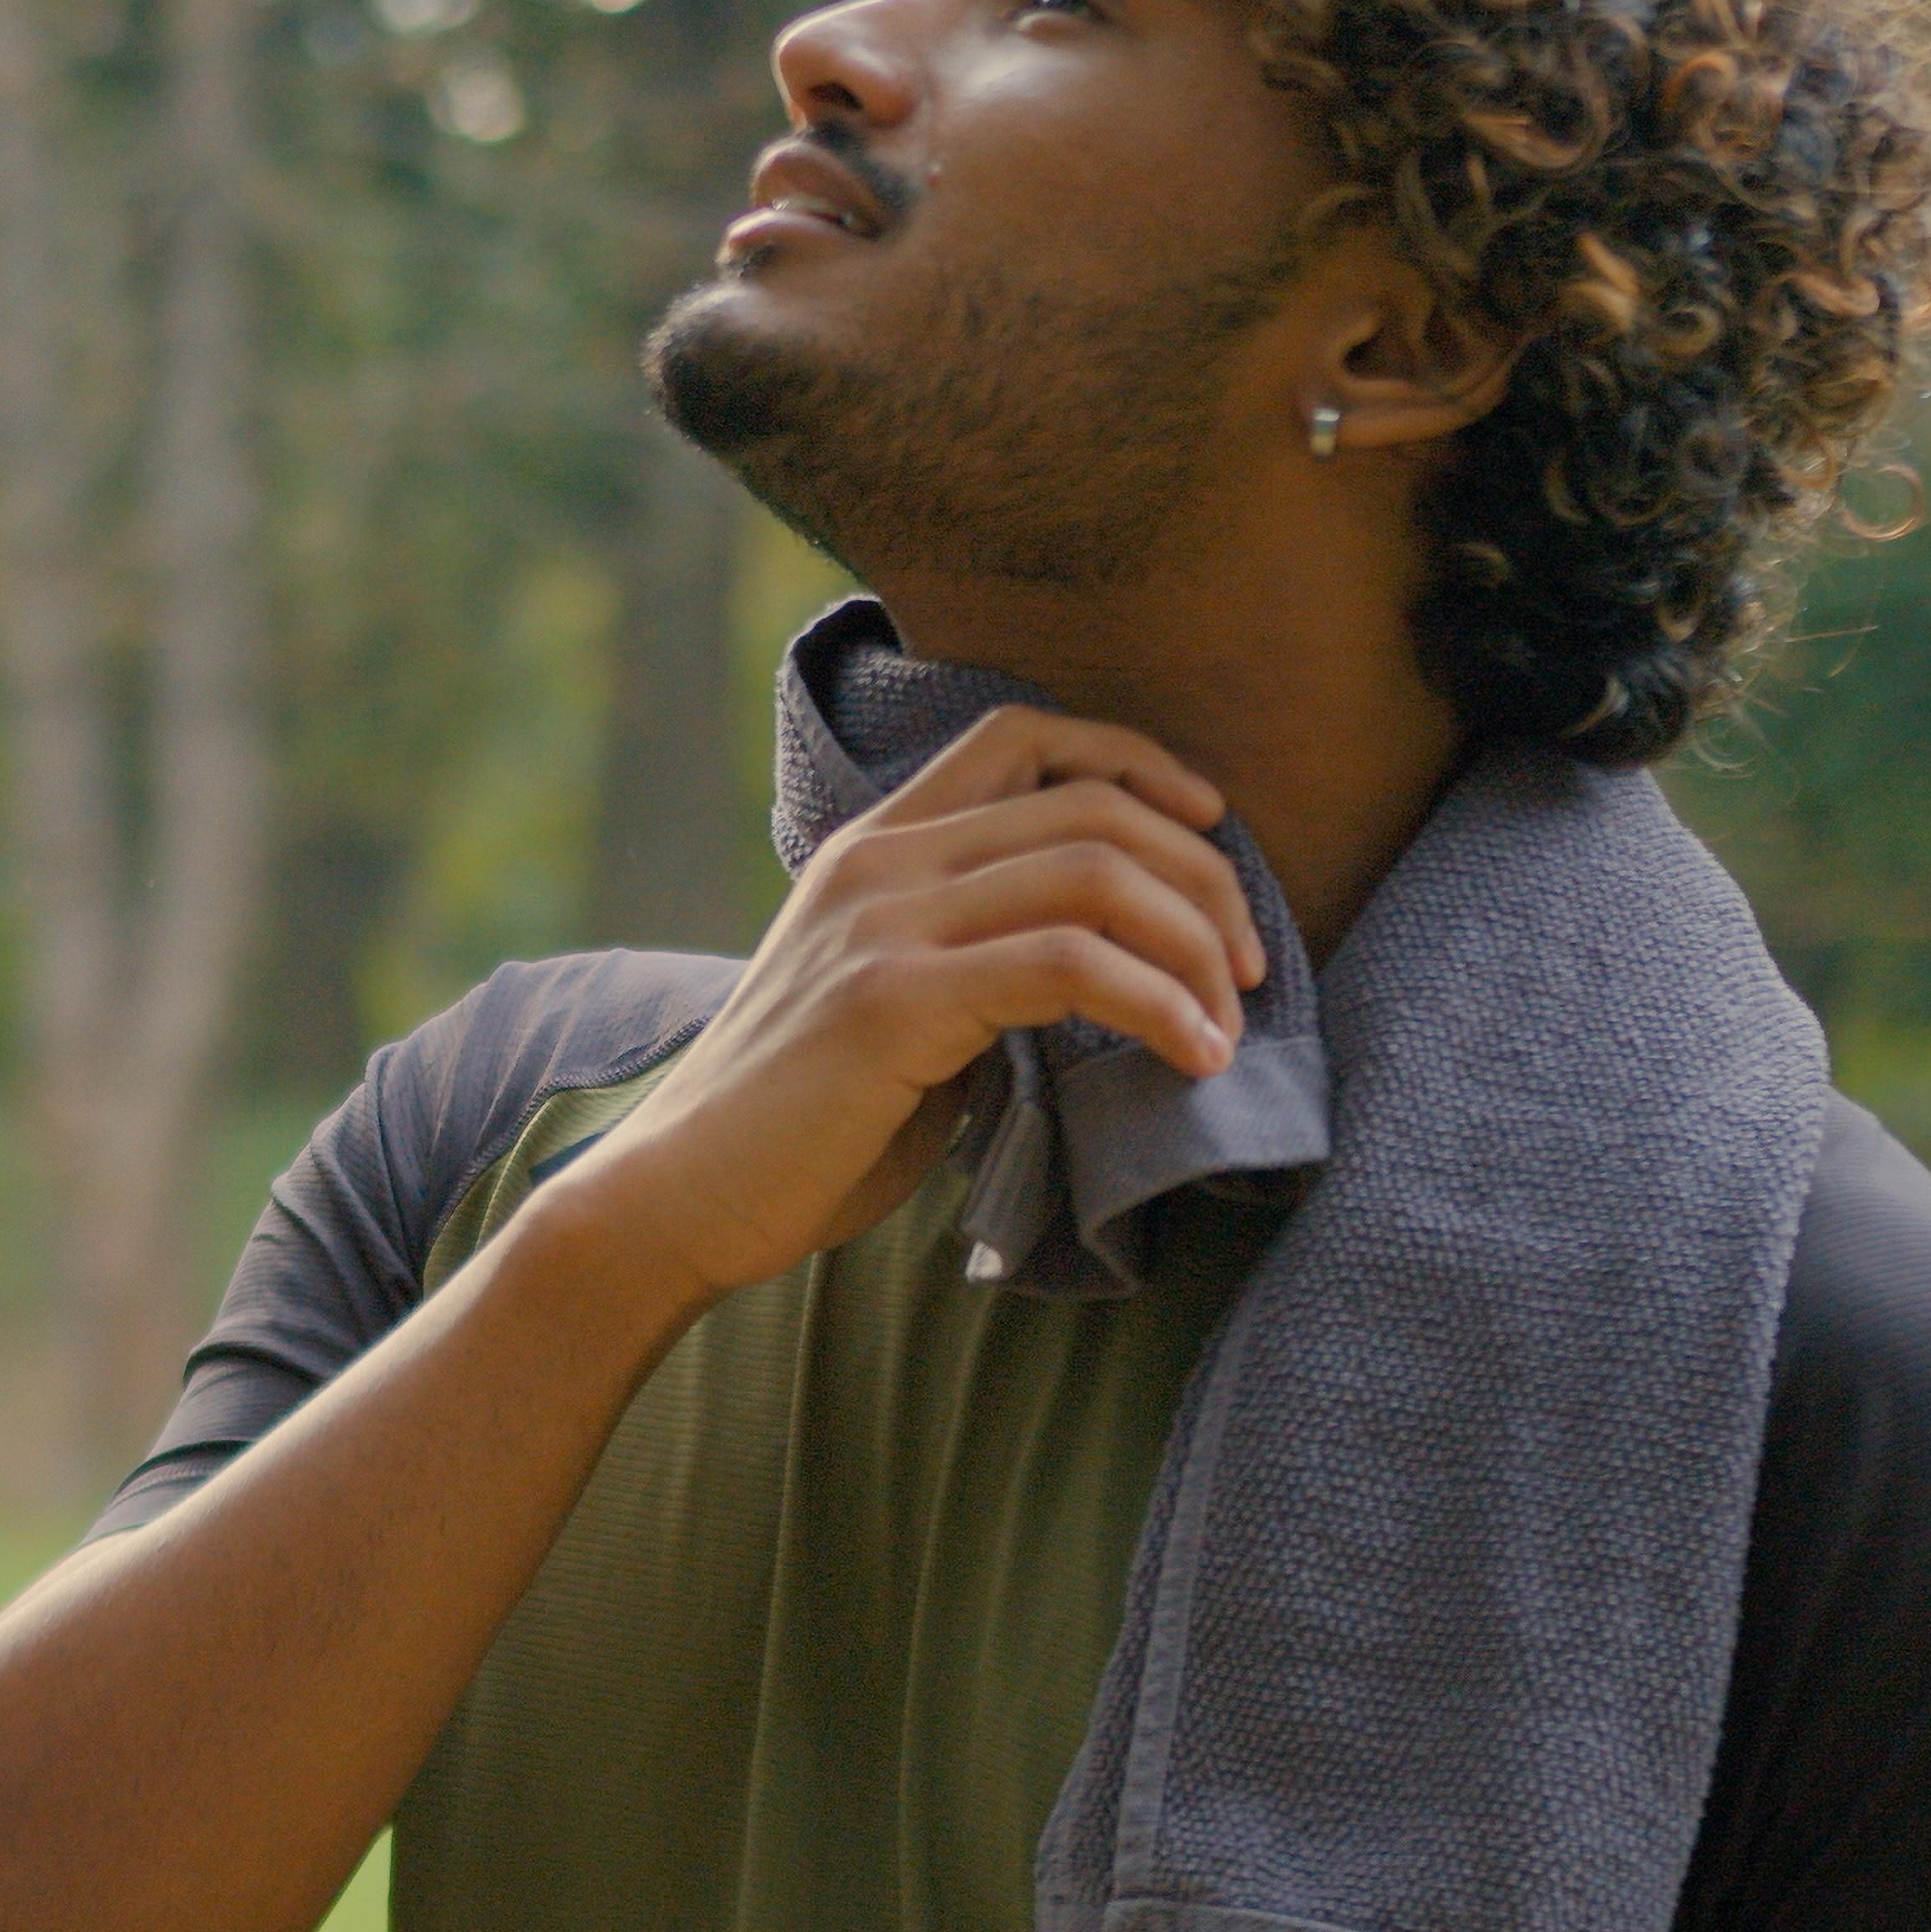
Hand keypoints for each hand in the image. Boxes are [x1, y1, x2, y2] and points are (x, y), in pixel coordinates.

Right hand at [524, 706, 1256, 1311]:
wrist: (679, 1195)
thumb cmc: (798, 1128)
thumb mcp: (893, 1009)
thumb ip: (975, 963)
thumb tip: (1101, 971)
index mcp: (874, 848)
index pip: (1021, 736)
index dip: (1134, 759)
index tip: (1209, 829)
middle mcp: (879, 861)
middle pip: (1090, 806)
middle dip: (1205, 880)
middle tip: (1251, 967)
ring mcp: (883, 923)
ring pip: (1094, 872)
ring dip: (1196, 944)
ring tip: (1231, 1020)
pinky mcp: (894, 1000)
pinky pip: (1068, 965)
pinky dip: (1158, 1005)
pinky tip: (1192, 1057)